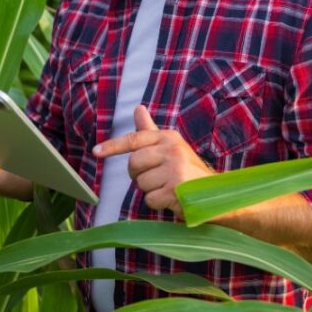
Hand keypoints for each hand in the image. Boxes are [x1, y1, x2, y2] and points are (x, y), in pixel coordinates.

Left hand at [93, 105, 212, 216]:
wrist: (215, 194)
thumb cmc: (187, 170)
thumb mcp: (170, 146)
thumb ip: (150, 131)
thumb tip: (138, 108)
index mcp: (168, 138)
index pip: (135, 139)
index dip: (113, 146)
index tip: (96, 152)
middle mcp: (172, 150)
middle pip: (133, 164)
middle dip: (139, 175)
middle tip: (156, 178)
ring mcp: (175, 169)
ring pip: (141, 183)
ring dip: (151, 190)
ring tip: (168, 187)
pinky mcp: (176, 189)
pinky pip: (150, 199)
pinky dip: (158, 203)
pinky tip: (172, 198)